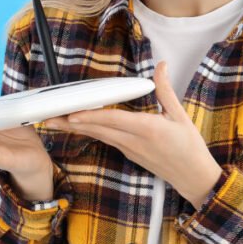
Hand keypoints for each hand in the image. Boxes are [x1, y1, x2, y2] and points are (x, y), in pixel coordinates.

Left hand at [41, 61, 222, 209]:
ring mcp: (129, 150)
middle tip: (48, 117)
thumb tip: (161, 66)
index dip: (90, 117)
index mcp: (148, 130)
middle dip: (71, 123)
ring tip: (54, 121)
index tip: (71, 113)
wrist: (194, 178)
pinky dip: (89, 132)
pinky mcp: (128, 153)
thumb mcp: (181, 115)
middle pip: (97, 130)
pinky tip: (76, 126)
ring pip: (98, 136)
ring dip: (75, 128)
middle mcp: (134, 141)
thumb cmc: (190, 147)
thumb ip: (165, 90)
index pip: (113, 121)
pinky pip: (105, 140)